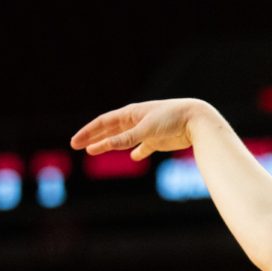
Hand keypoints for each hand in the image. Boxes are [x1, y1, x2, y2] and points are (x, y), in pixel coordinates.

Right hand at [70, 99, 201, 159]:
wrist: (196, 120)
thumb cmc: (171, 119)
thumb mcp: (145, 129)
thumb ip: (125, 139)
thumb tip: (103, 146)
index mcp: (130, 113)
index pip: (103, 122)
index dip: (88, 132)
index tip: (75, 142)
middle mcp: (136, 120)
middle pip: (110, 130)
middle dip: (93, 138)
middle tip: (77, 145)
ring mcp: (146, 130)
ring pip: (123, 138)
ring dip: (109, 144)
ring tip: (96, 150)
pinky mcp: (158, 140)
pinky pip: (144, 146)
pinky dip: (138, 151)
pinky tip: (134, 157)